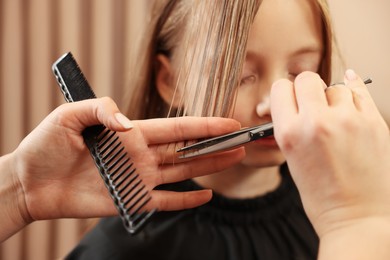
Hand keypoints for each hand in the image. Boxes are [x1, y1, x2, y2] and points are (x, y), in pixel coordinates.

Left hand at [5, 97, 243, 231]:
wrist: (30, 181)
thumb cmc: (47, 144)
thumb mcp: (70, 115)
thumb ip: (102, 111)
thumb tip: (131, 126)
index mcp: (132, 134)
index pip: (177, 129)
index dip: (204, 125)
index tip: (228, 122)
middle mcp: (141, 156)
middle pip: (187, 150)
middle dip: (215, 145)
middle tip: (241, 141)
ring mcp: (138, 179)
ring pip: (182, 172)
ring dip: (209, 167)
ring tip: (234, 159)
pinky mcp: (130, 201)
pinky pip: (164, 201)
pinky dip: (185, 200)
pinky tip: (204, 195)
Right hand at [270, 71, 389, 240]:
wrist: (357, 218)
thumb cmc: (322, 196)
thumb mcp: (291, 159)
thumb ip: (290, 127)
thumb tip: (293, 102)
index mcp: (290, 133)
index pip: (281, 88)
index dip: (284, 93)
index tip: (290, 99)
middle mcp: (316, 122)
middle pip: (307, 79)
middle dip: (306, 88)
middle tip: (311, 102)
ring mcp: (348, 120)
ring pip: (335, 86)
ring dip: (333, 98)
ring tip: (335, 117)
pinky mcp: (373, 122)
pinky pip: (360, 91)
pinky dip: (353, 94)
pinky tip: (348, 98)